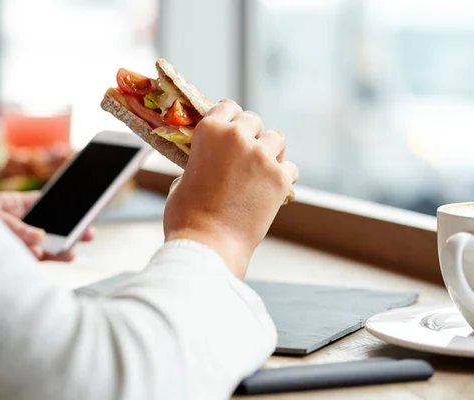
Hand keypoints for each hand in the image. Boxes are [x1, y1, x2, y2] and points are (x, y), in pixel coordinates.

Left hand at [0, 191, 94, 261]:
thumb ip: (16, 226)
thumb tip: (40, 238)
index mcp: (18, 205)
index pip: (46, 203)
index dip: (65, 206)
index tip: (82, 211)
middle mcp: (23, 224)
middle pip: (52, 226)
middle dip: (70, 231)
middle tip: (89, 234)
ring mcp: (21, 241)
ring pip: (46, 245)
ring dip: (58, 249)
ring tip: (70, 252)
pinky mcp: (17, 258)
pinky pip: (35, 259)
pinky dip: (42, 258)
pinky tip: (45, 255)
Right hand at [164, 99, 297, 278]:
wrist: (209, 245)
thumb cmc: (187, 217)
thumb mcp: (183, 178)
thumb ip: (201, 161)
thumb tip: (210, 163)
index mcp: (210, 131)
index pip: (228, 106)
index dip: (229, 119)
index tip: (230, 129)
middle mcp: (238, 137)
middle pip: (253, 120)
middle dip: (249, 134)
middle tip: (243, 154)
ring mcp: (262, 157)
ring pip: (276, 138)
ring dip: (269, 150)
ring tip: (260, 169)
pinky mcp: (280, 179)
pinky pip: (290, 167)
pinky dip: (283, 175)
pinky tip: (272, 187)